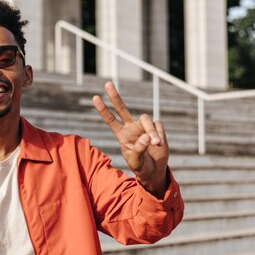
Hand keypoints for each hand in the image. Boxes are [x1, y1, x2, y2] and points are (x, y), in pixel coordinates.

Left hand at [92, 82, 168, 196]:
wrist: (154, 170)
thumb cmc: (141, 166)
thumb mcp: (136, 162)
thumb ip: (138, 149)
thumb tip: (146, 136)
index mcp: (122, 135)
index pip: (110, 120)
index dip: (103, 109)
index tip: (95, 97)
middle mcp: (131, 127)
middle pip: (122, 108)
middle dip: (114, 96)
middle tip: (107, 84)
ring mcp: (143, 127)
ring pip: (146, 119)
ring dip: (151, 131)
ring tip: (155, 144)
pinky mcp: (156, 128)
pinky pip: (158, 125)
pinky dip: (159, 134)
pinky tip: (159, 144)